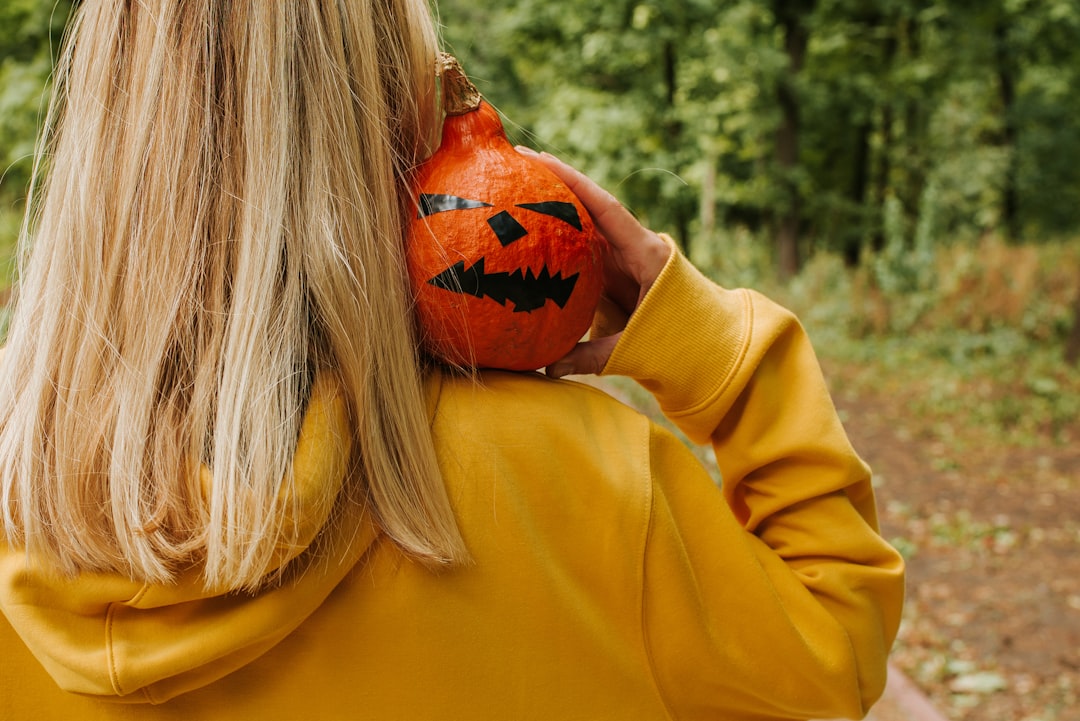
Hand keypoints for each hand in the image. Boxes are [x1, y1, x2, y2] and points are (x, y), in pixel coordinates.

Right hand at [515, 148, 671, 376]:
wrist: (712, 345)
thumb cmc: (684, 341)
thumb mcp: (638, 347)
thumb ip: (594, 356)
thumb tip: (547, 368)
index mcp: (647, 254)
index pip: (605, 208)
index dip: (573, 182)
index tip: (542, 159)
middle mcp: (635, 247)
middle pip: (591, 208)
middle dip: (557, 185)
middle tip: (516, 165)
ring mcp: (627, 258)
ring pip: (587, 226)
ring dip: (556, 209)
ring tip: (516, 191)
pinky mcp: (620, 272)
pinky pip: (587, 248)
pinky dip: (561, 237)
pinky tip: (533, 232)